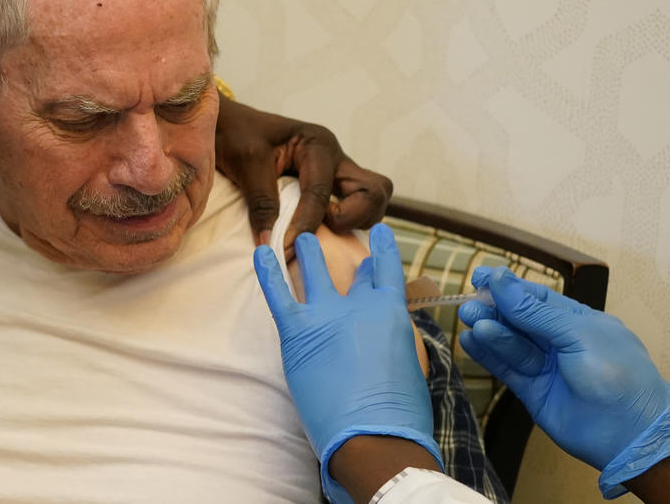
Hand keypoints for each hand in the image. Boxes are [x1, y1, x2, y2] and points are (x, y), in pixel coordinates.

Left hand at [216, 96, 391, 248]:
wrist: (224, 125)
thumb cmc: (235, 136)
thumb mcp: (247, 164)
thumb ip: (261, 203)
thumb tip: (270, 244)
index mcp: (317, 144)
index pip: (321, 192)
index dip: (305, 225)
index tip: (286, 250)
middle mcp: (335, 157)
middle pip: (374, 191)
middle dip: (354, 217)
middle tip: (323, 229)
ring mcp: (337, 172)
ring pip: (372, 199)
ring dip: (355, 220)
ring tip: (321, 231)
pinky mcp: (331, 186)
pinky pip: (355, 206)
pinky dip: (347, 222)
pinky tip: (321, 234)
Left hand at [254, 224, 439, 500]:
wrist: (373, 436)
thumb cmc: (398, 414)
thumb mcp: (409, 367)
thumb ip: (394, 344)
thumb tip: (384, 341)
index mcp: (392, 314)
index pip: (387, 273)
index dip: (383, 251)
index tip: (380, 233)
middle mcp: (360, 306)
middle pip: (355, 277)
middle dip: (355, 265)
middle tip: (351, 253)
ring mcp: (325, 316)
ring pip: (314, 273)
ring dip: (309, 253)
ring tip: (303, 239)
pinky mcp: (297, 332)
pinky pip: (278, 293)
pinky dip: (267, 271)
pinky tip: (260, 251)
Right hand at [458, 267, 669, 495]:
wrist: (632, 435)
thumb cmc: (616, 374)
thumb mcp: (578, 334)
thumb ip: (535, 312)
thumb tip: (500, 280)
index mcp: (578, 321)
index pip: (537, 297)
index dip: (508, 286)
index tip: (479, 276)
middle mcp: (560, 341)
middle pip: (519, 319)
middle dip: (494, 310)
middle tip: (468, 306)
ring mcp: (546, 367)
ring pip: (511, 343)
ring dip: (490, 331)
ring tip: (469, 321)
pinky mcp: (533, 391)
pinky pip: (506, 368)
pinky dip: (488, 355)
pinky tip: (470, 342)